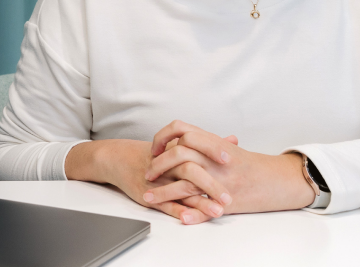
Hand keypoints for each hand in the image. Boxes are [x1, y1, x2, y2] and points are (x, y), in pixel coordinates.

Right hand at [100, 139, 234, 223]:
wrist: (125, 159)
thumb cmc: (159, 153)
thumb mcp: (181, 144)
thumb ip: (208, 144)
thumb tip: (233, 140)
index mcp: (179, 150)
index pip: (198, 147)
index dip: (213, 151)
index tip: (231, 159)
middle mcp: (170, 164)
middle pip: (192, 171)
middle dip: (211, 185)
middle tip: (229, 197)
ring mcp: (161, 180)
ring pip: (181, 190)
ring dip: (200, 203)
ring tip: (218, 212)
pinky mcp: (151, 195)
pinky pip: (166, 205)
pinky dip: (178, 212)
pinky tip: (190, 219)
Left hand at [145, 121, 315, 219]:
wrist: (274, 179)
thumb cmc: (248, 164)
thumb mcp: (225, 147)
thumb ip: (202, 142)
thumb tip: (177, 138)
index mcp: (214, 142)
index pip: (181, 129)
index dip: (163, 137)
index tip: (155, 149)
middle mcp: (216, 159)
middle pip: (178, 154)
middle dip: (158, 166)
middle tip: (148, 174)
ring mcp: (220, 179)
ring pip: (186, 183)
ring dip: (164, 192)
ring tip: (148, 197)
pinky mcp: (226, 200)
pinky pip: (205, 207)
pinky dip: (192, 213)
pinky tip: (180, 217)